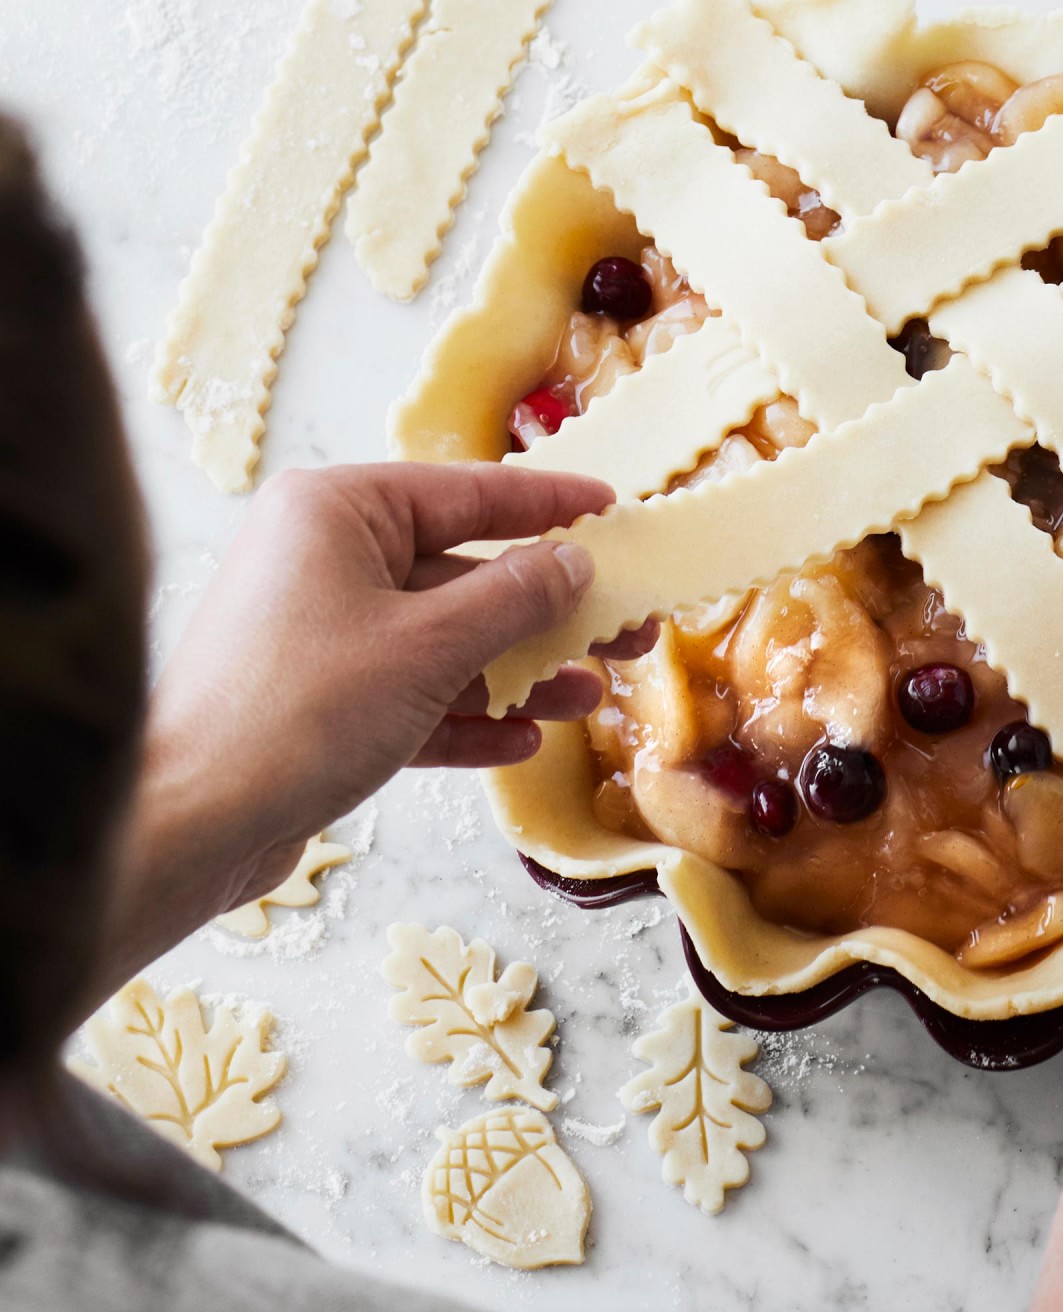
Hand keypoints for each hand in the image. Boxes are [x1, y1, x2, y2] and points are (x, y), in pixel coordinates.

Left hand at [97, 462, 651, 989]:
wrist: (180, 828)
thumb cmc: (297, 712)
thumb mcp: (428, 648)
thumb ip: (513, 599)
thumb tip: (572, 564)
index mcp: (336, 512)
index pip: (467, 491)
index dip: (549, 504)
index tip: (611, 508)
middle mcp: (323, 557)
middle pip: (462, 570)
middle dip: (545, 608)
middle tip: (624, 624)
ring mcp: (316, 629)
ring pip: (442, 638)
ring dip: (515, 670)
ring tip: (589, 694)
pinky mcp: (314, 699)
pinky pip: (408, 691)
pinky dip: (463, 714)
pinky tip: (522, 739)